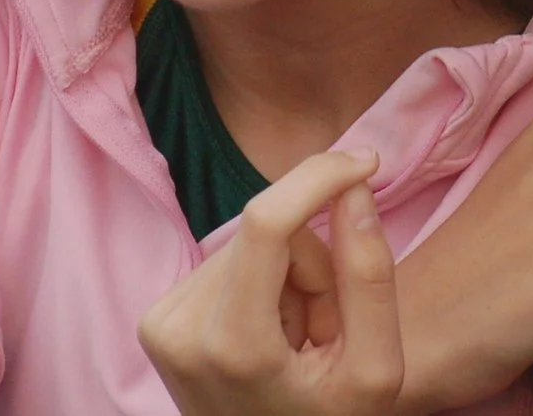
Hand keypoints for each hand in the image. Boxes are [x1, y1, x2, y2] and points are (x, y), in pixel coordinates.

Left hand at [139, 150, 402, 415]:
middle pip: (268, 233)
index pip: (265, 221)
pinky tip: (269, 342)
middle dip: (314, 264)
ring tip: (297, 345)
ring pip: (249, 244)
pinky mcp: (156, 320)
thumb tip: (353, 187)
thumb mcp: (376, 369)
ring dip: (289, 281)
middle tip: (325, 333)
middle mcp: (180, 330)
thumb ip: (370, 275)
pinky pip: (227, 262)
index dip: (317, 177)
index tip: (365, 163)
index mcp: (232, 346)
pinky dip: (261, 290)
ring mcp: (160, 325)